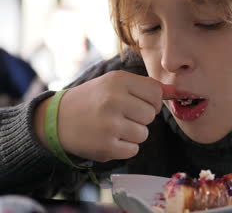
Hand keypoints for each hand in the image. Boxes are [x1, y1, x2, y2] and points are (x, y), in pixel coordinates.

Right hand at [35, 70, 172, 162]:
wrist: (56, 120)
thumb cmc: (91, 100)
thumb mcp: (113, 84)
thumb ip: (144, 87)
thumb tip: (175, 91)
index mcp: (117, 81)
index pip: (156, 92)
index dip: (152, 101)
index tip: (140, 103)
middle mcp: (114, 100)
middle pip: (151, 114)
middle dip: (141, 117)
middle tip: (121, 115)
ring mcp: (110, 125)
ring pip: (144, 133)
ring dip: (133, 133)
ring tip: (113, 127)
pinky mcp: (106, 147)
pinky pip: (133, 150)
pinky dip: (124, 147)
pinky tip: (109, 138)